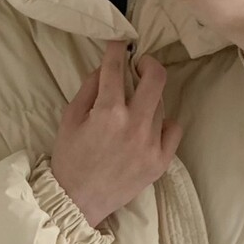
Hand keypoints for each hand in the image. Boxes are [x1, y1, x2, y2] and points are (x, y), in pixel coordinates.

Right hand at [50, 40, 182, 228]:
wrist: (78, 200)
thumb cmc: (70, 159)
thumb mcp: (70, 118)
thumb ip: (89, 88)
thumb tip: (106, 67)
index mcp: (108, 112)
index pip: (117, 68)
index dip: (118, 49)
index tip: (121, 43)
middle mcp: (134, 125)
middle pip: (156, 78)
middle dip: (148, 63)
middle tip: (141, 65)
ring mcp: (151, 144)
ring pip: (161, 105)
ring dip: (149, 98)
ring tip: (136, 106)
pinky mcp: (160, 162)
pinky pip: (174, 130)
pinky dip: (165, 123)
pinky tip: (152, 126)